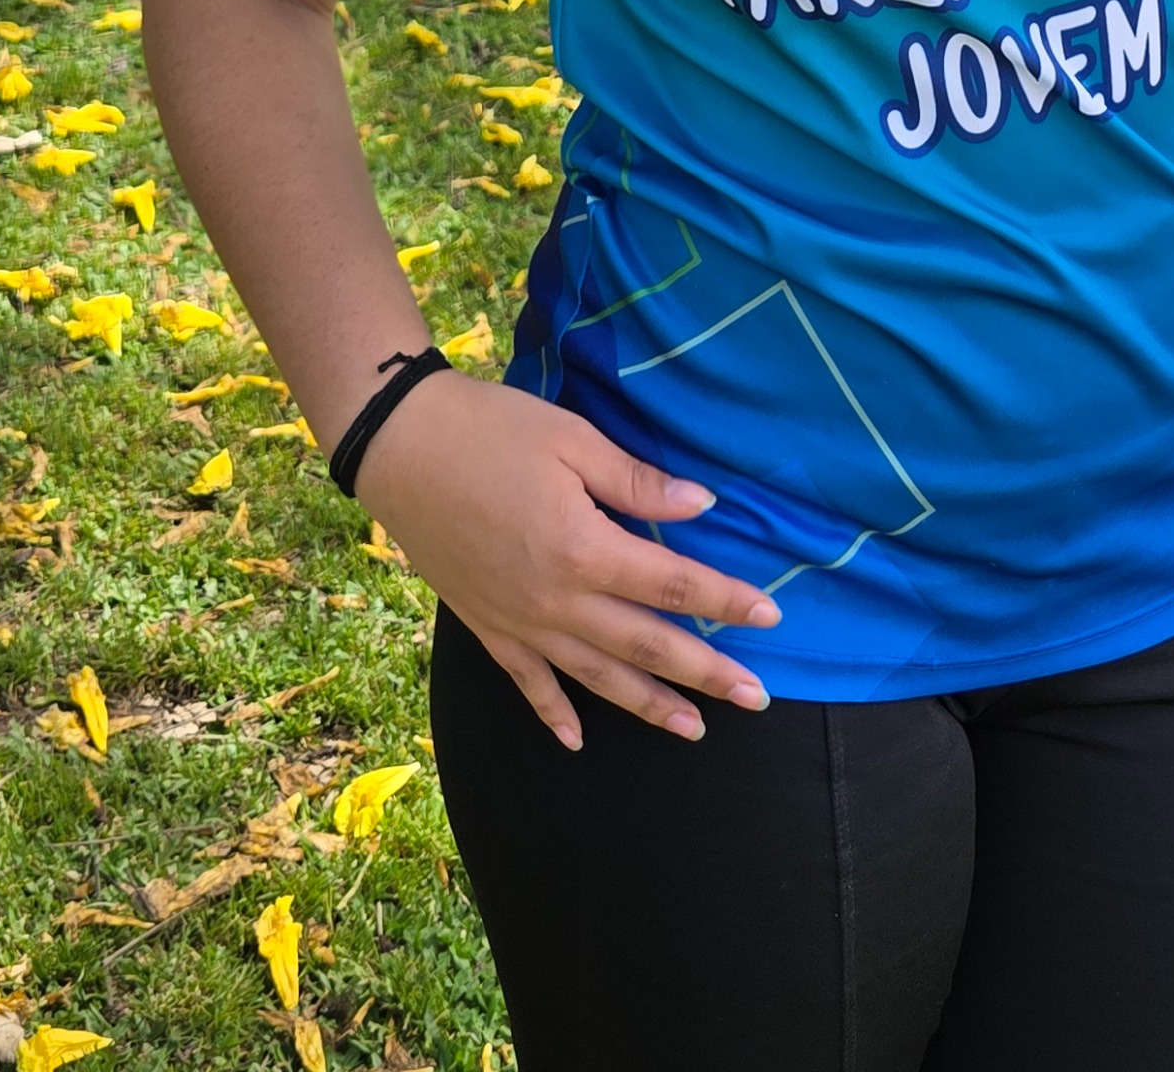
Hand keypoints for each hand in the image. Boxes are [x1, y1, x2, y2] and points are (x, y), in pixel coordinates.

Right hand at [357, 370, 780, 749]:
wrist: (401, 448)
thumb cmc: (492, 430)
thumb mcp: (573, 440)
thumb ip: (637, 482)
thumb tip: (703, 505)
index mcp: (585, 549)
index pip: (673, 585)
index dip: (726, 600)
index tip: (772, 617)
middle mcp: (557, 601)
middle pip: (646, 646)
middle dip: (706, 674)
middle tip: (756, 698)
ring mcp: (520, 623)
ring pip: (597, 678)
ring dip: (649, 707)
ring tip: (695, 731)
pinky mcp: (486, 628)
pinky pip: (527, 685)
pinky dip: (552, 716)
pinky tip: (576, 742)